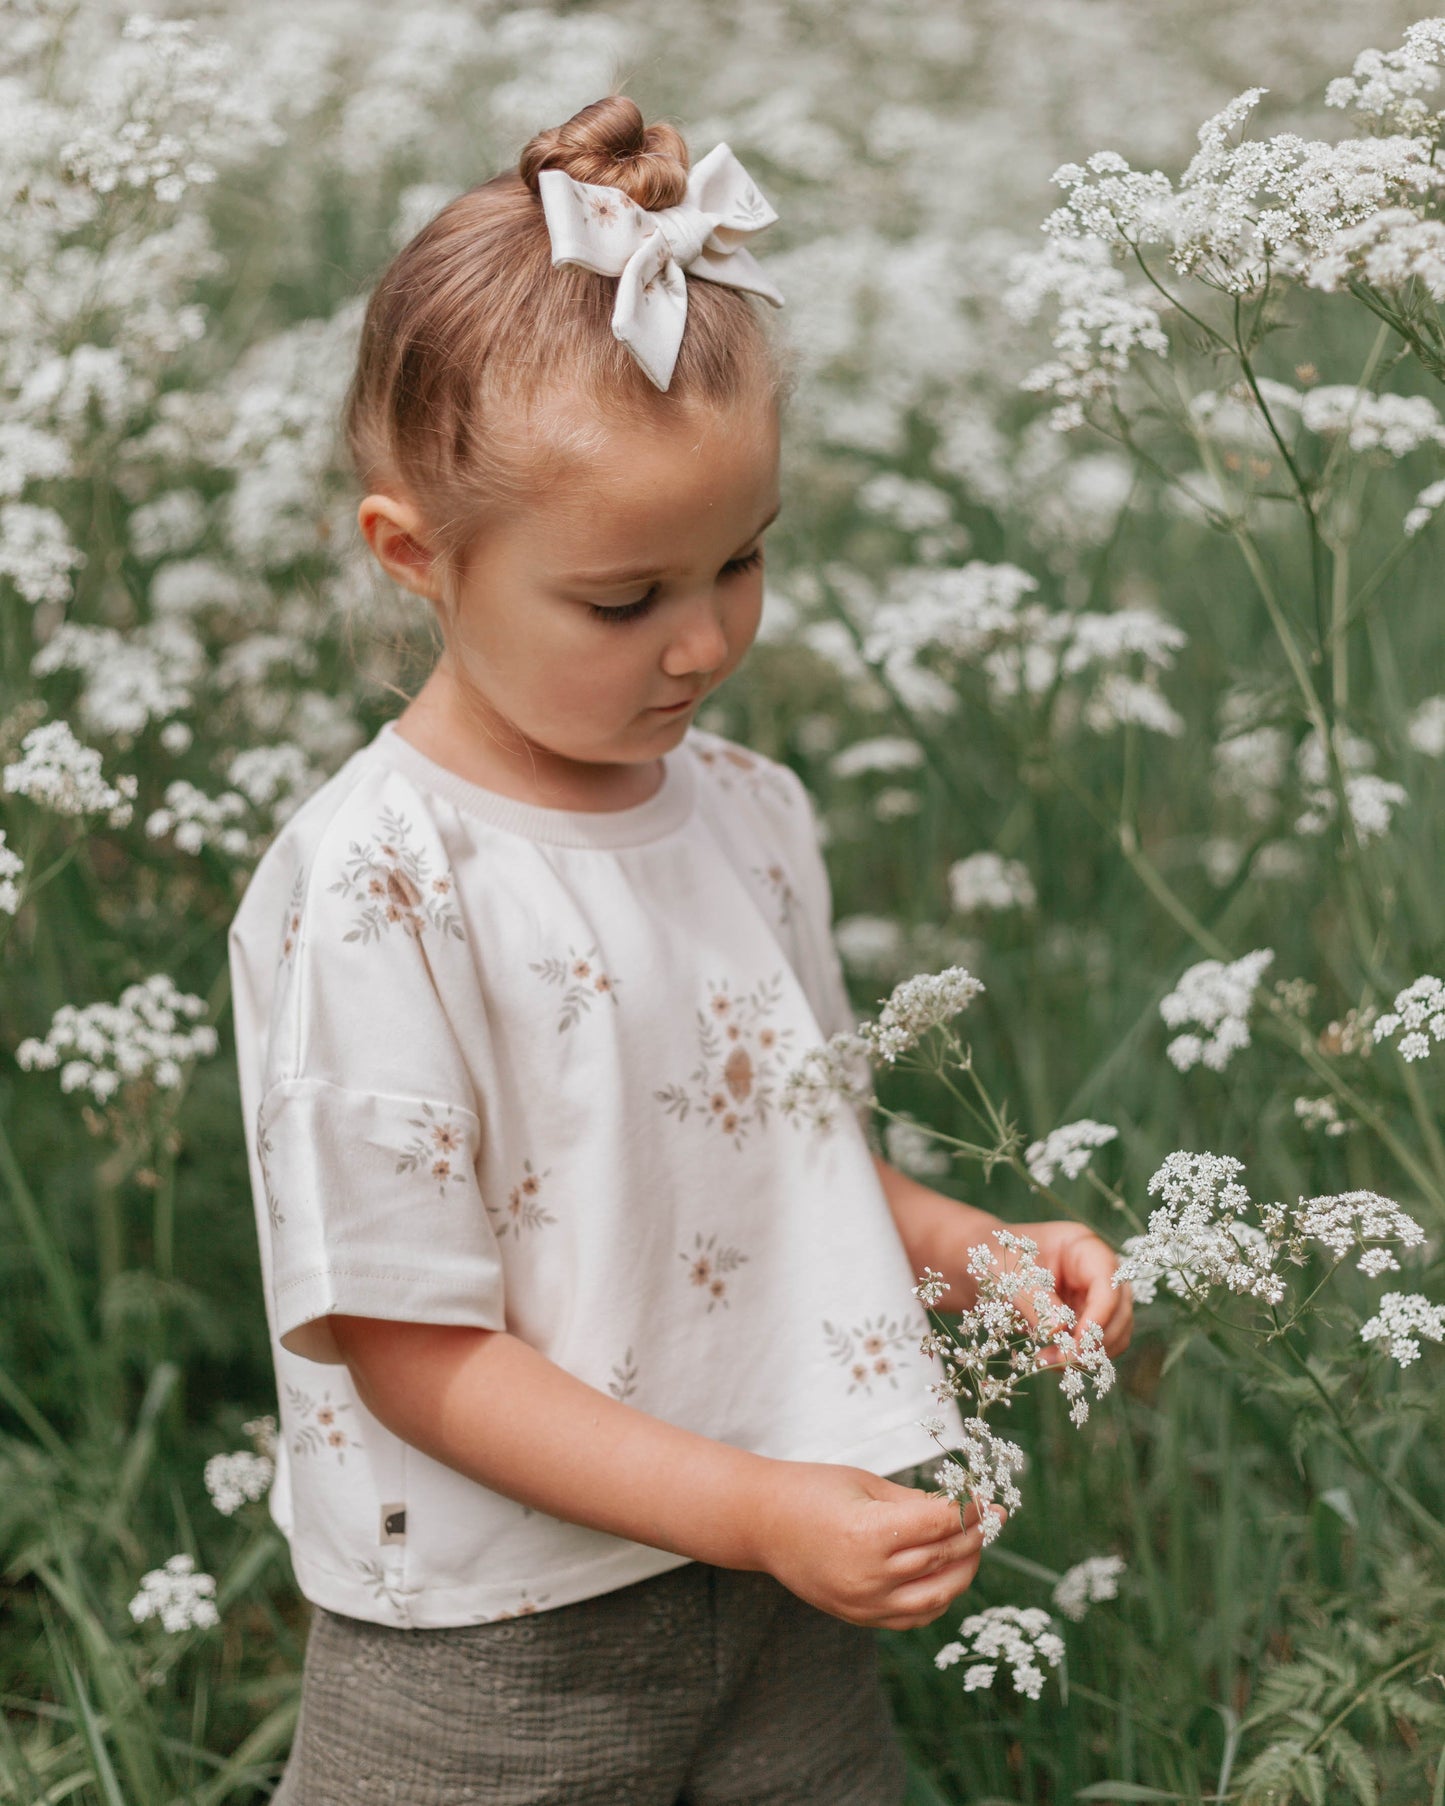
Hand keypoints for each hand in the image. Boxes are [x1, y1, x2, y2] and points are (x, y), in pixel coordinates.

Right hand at [753, 1461, 987, 1629]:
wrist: (761, 1523)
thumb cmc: (811, 1491)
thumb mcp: (865, 1484)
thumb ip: (914, 1502)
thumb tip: (959, 1510)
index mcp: (870, 1533)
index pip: (940, 1525)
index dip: (971, 1512)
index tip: (992, 1502)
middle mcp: (870, 1575)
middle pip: (943, 1558)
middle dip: (975, 1537)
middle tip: (992, 1519)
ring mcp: (864, 1602)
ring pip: (937, 1594)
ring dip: (964, 1570)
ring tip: (974, 1546)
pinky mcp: (859, 1617)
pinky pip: (914, 1616)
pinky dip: (939, 1598)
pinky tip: (947, 1575)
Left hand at [1011, 1219, 1133, 1358]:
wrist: (991, 1262)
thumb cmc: (1001, 1257)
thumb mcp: (1013, 1273)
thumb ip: (1035, 1299)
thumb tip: (1058, 1331)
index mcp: (1085, 1247)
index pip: (1108, 1285)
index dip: (1099, 1317)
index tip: (1077, 1344)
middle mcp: (1099, 1271)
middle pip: (1120, 1311)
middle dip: (1094, 1341)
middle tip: (1062, 1359)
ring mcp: (1096, 1296)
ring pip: (1113, 1333)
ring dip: (1086, 1354)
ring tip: (1047, 1360)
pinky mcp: (1088, 1318)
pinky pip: (1094, 1344)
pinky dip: (1076, 1356)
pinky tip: (1049, 1358)